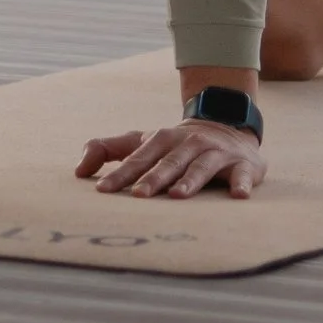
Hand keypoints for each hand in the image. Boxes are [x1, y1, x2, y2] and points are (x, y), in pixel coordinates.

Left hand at [77, 117, 265, 199]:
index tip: (102, 190)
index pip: (138, 159)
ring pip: (201, 167)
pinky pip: (243, 175)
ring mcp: (217, 153)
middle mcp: (189, 143)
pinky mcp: (244, 164)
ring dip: (190, 181)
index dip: (120, 174)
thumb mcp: (142, 141)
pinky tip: (239, 196)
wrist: (227, 126)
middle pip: (168, 163)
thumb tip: (78, 170)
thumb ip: (108, 150)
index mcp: (162, 139)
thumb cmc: (175, 144)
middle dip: (153, 179)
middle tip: (138, 195)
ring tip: (178, 196)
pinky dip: (242, 184)